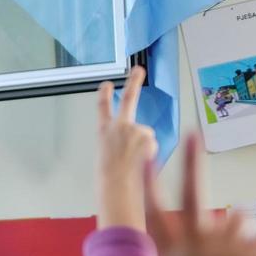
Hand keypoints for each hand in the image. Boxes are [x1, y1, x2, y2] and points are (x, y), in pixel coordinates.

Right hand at [96, 67, 157, 230]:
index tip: (107, 84)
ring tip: (135, 162)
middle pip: (128, 98)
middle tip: (139, 70)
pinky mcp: (146, 135)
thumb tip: (131, 146)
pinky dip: (150, 153)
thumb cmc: (110, 180)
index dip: (104, 95)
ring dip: (144, 147)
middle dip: (134, 81)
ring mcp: (133, 128)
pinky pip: (152, 145)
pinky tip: (141, 162)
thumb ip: (119, 145)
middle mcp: (118, 126)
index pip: (102, 108)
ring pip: (146, 135)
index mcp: (104, 133)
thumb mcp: (107, 158)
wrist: (116, 185)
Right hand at [146, 135, 255, 255]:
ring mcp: (227, 245)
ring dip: (239, 238)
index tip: (146, 157)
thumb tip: (223, 220)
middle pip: (193, 191)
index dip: (150, 183)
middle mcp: (196, 244)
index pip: (156, 211)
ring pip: (236, 221)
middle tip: (193, 134)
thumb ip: (199, 254)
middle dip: (192, 160)